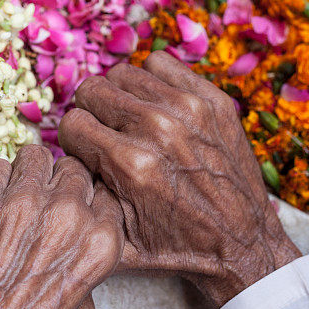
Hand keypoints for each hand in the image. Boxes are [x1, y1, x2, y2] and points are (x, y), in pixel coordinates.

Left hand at [0, 146, 123, 308]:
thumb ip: (86, 271)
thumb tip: (77, 248)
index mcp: (99, 242)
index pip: (103, 192)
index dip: (86, 200)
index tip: (72, 208)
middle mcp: (66, 215)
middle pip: (71, 169)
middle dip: (58, 184)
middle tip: (41, 205)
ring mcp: (21, 204)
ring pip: (34, 155)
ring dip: (26, 174)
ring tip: (14, 198)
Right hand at [58, 51, 299, 308]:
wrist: (243, 244)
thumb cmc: (177, 246)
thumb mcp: (117, 238)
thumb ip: (82, 194)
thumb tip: (64, 155)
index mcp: (130, 164)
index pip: (71, 123)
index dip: (75, 141)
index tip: (87, 151)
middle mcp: (157, 129)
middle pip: (92, 90)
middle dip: (92, 113)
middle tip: (106, 134)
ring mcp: (188, 109)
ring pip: (123, 73)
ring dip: (120, 96)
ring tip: (132, 120)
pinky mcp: (212, 99)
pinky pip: (160, 63)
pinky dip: (152, 81)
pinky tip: (157, 105)